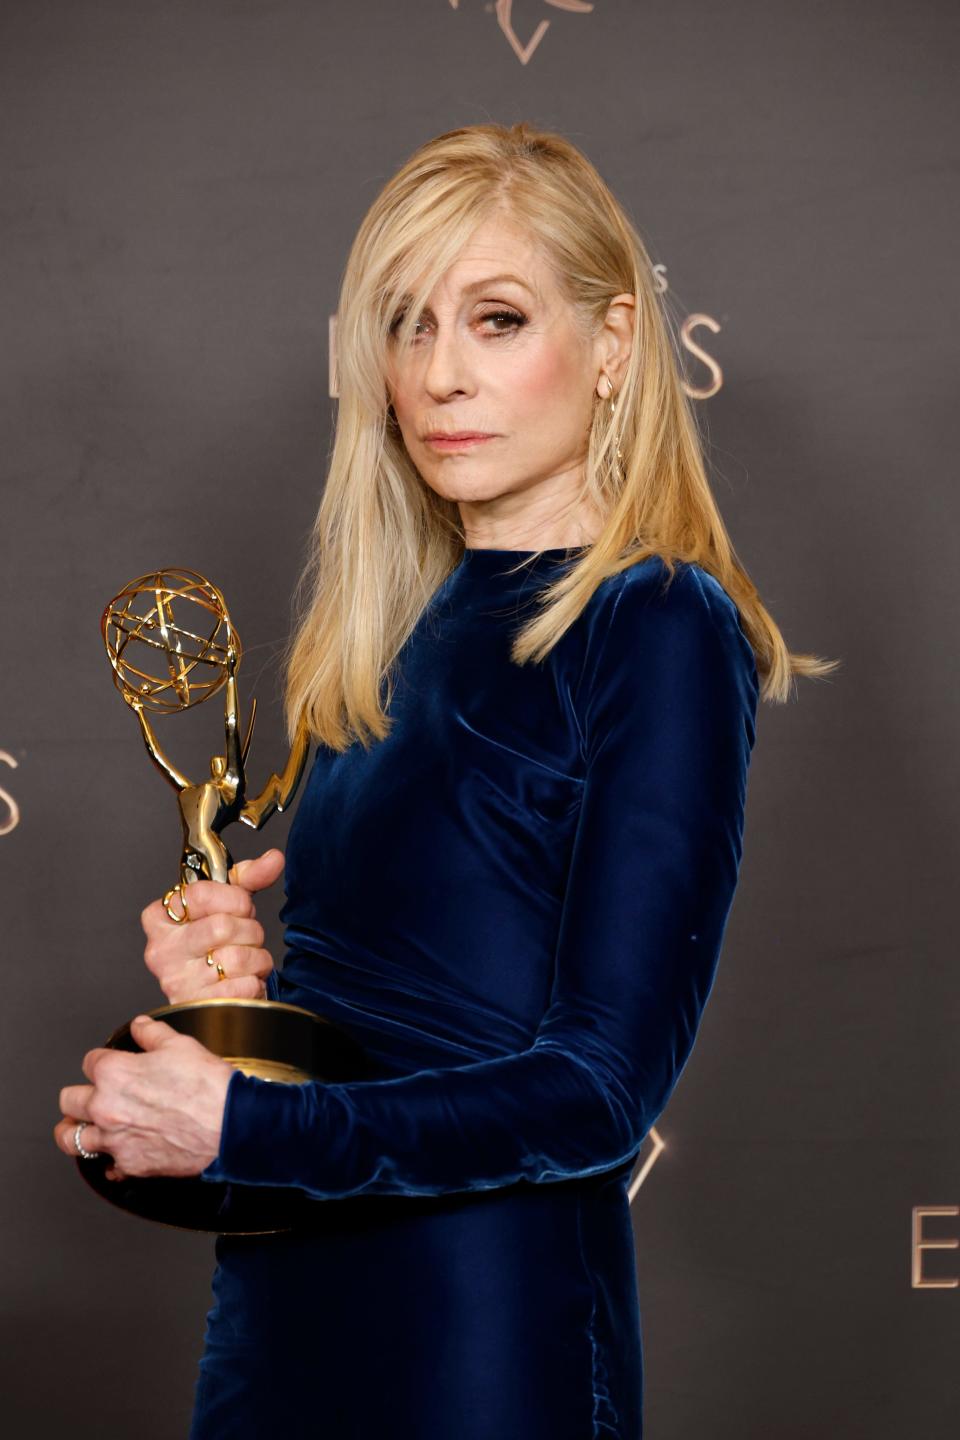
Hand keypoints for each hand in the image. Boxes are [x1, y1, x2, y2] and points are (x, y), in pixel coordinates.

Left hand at [54, 1015, 232, 1179]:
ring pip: (70, 1138)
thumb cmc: (208, 1085)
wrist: (230, 1125)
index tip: (112, 1064)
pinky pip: (106, 1166)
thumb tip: (141, 1026)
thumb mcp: (180, 1044)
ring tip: (85, 1127)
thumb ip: (152, 1033)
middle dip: (80, 1095)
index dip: (103, 1060)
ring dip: (78, 1130)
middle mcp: (106, 1107)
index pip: (89, 1061)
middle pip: (69, 1100)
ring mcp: (115, 1139)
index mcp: (114, 1073)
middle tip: (93, 1095)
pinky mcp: (130, 1165)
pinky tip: (120, 1152)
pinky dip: (111, 1160)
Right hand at [141, 848, 283, 1003]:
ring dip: (256, 958)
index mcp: (159, 919)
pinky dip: (255, 982)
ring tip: (246, 960)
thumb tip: (273, 859)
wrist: (211, 993)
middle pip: (223, 927)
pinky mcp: (199, 1007)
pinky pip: (244, 987)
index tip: (237, 907)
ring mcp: (177, 982)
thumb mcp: (225, 904)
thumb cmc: (214, 944)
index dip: (233, 900)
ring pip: (238, 958)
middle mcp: (161, 951)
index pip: (201, 895)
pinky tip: (242, 981)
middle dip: (249, 930)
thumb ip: (247, 879)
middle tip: (245, 937)